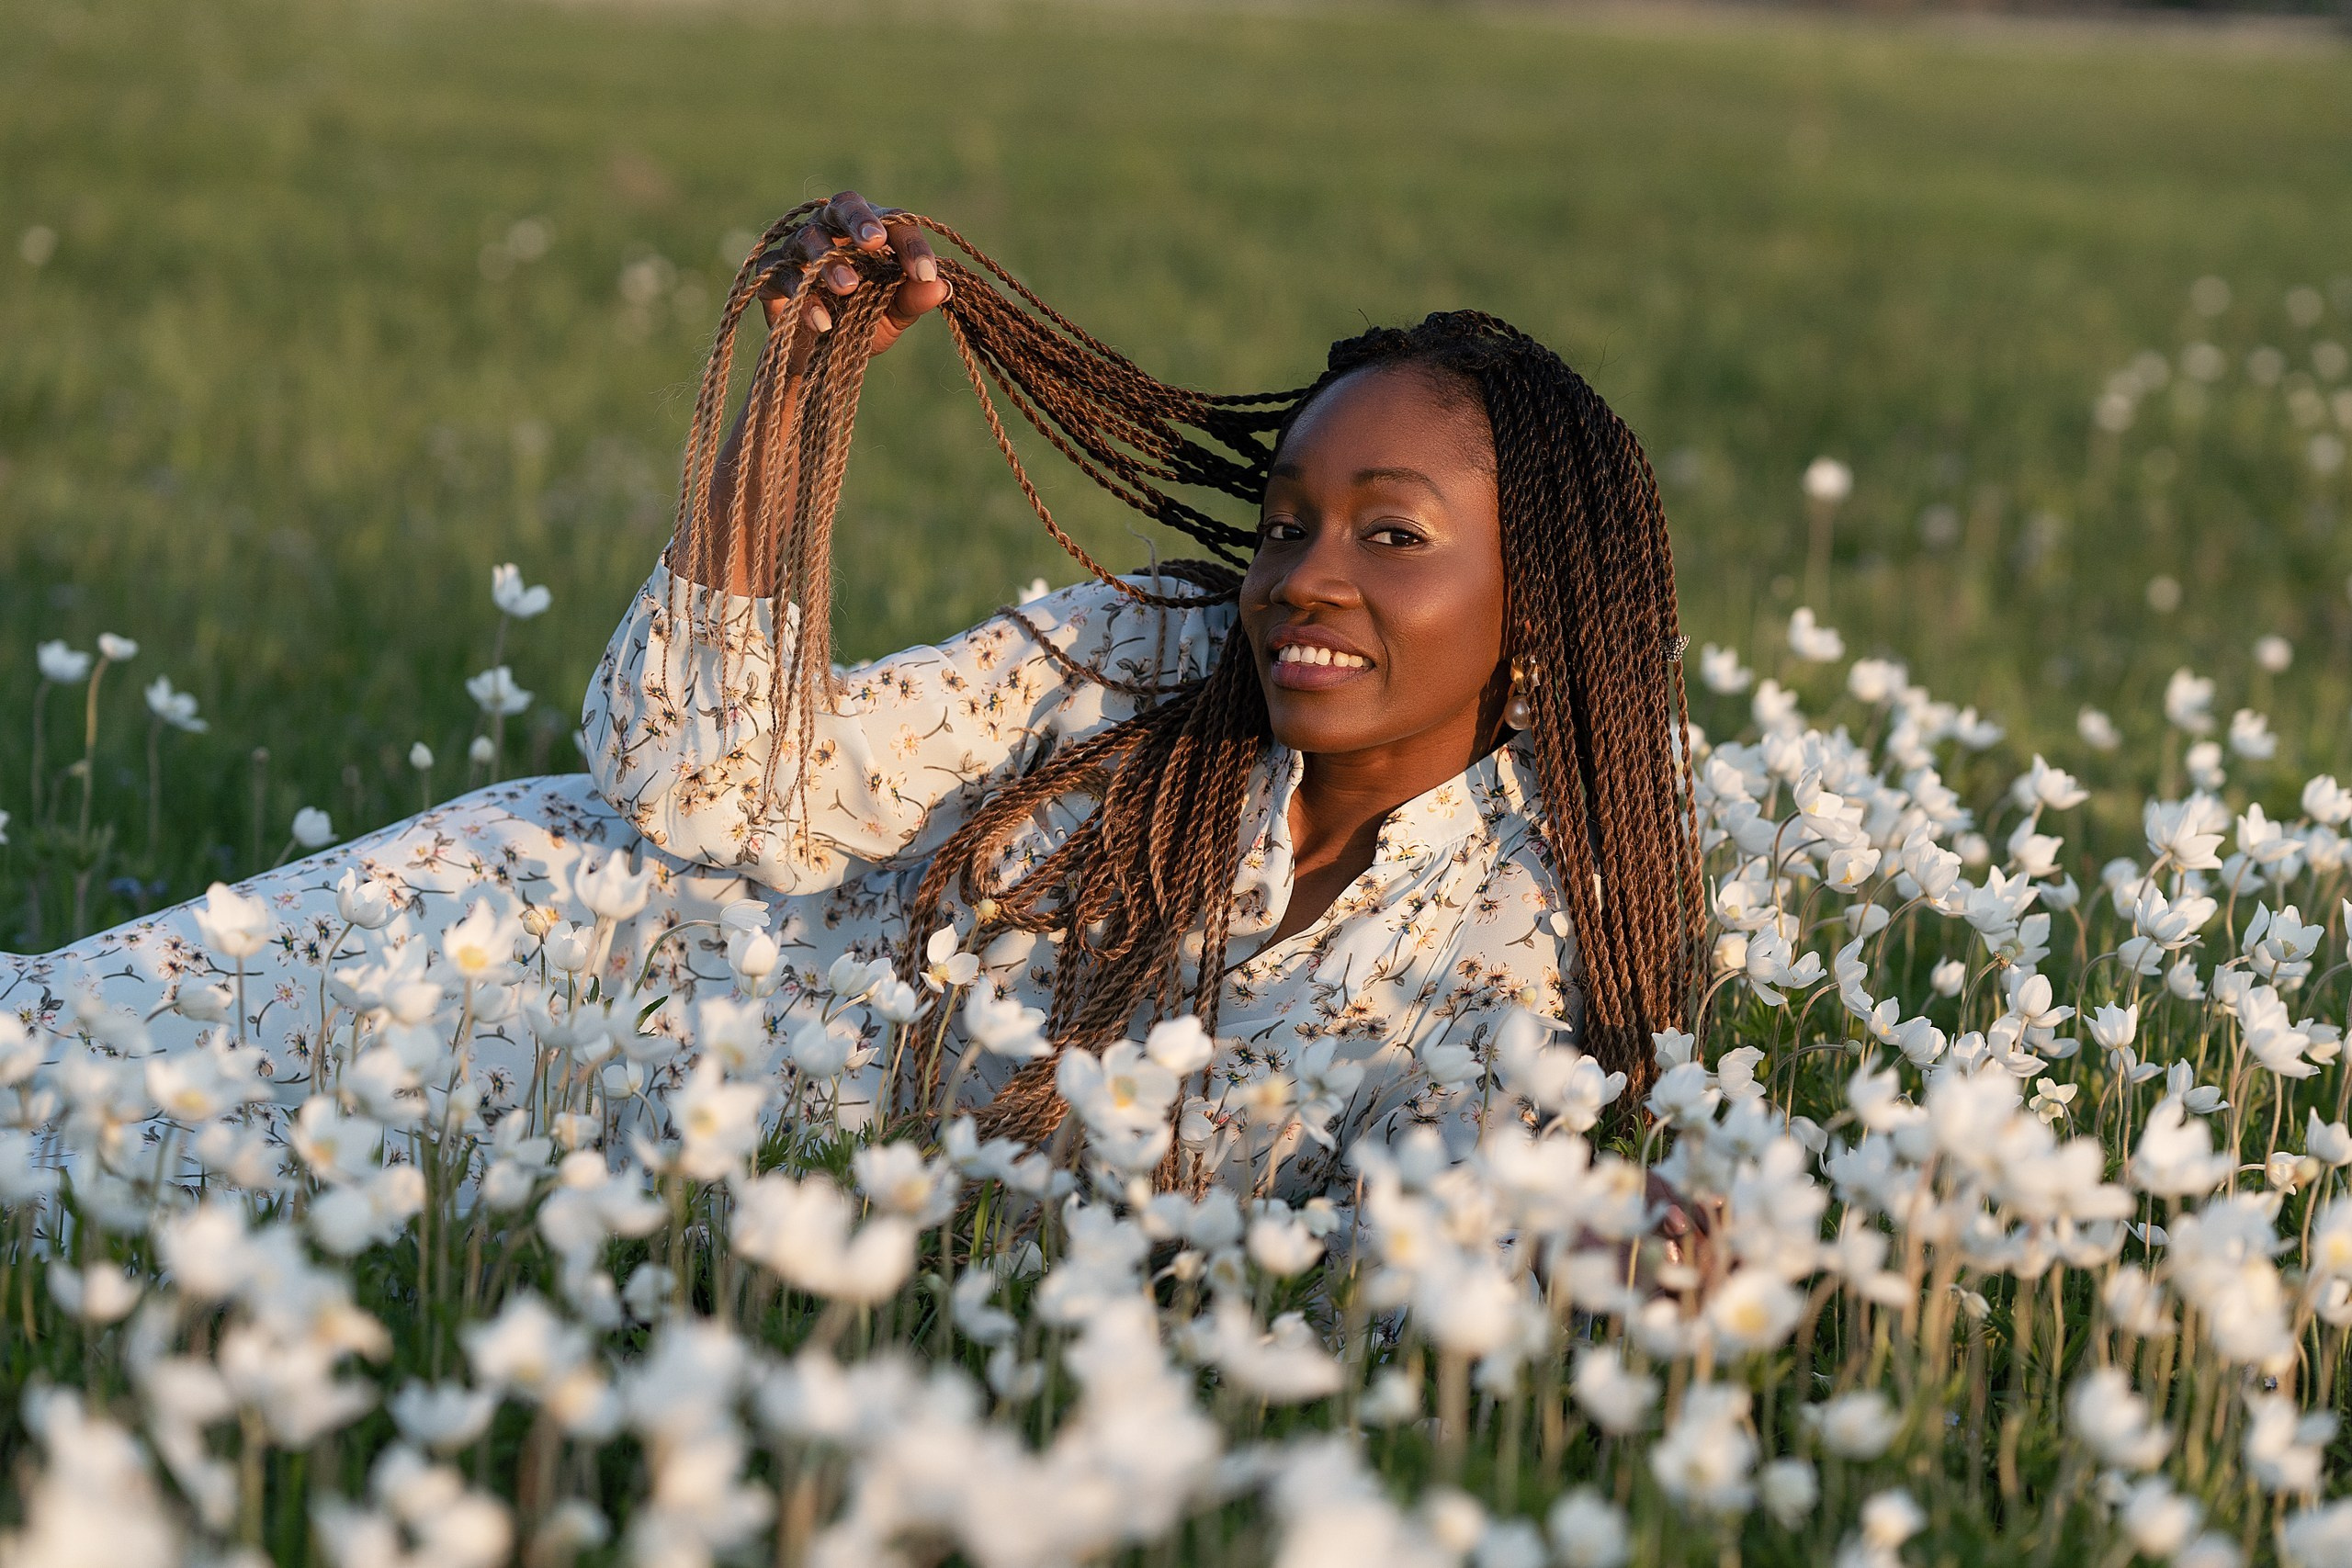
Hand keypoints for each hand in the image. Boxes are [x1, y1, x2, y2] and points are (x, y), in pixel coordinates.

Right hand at [754, 190, 948, 364]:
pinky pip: (782, 276)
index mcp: (870, 230)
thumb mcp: (895, 314)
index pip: (894, 222)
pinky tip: (823, 323)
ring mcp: (799, 247)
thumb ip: (914, 298)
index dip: (910, 245)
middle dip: (859, 221)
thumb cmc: (863, 319)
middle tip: (874, 242)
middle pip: (844, 205)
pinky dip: (803, 298)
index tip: (926, 274)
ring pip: (810, 239)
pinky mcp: (771, 274)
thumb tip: (942, 287)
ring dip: (830, 263)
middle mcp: (833, 228)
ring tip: (849, 288)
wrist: (822, 354)